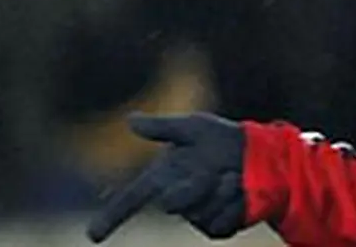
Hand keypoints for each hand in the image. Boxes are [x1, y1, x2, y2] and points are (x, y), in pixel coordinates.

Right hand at [86, 112, 246, 242]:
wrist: (262, 156)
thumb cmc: (225, 139)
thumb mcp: (195, 127)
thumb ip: (162, 128)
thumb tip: (129, 120)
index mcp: (164, 176)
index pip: (132, 198)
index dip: (112, 217)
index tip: (93, 236)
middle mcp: (177, 198)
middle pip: (172, 204)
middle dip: (195, 185)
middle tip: (214, 169)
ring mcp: (196, 215)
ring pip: (199, 214)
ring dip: (220, 191)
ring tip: (233, 176)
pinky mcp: (217, 226)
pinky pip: (219, 225)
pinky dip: (233, 206)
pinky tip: (242, 193)